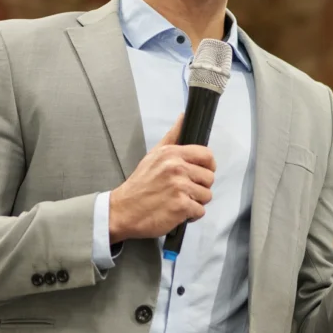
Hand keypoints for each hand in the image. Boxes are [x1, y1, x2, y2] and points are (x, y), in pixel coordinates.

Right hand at [108, 114, 215, 242]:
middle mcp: (177, 168)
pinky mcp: (181, 206)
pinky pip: (200, 211)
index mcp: (172, 154)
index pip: (207, 155)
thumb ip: (172, 136)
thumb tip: (184, 116)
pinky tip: (177, 212)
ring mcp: (180, 187)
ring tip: (179, 201)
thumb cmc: (140, 184)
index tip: (200, 173)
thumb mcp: (154, 155)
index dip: (208, 166)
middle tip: (185, 191)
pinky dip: (191, 215)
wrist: (123, 210)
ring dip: (196, 202)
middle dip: (200, 187)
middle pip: (209, 178)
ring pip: (207, 195)